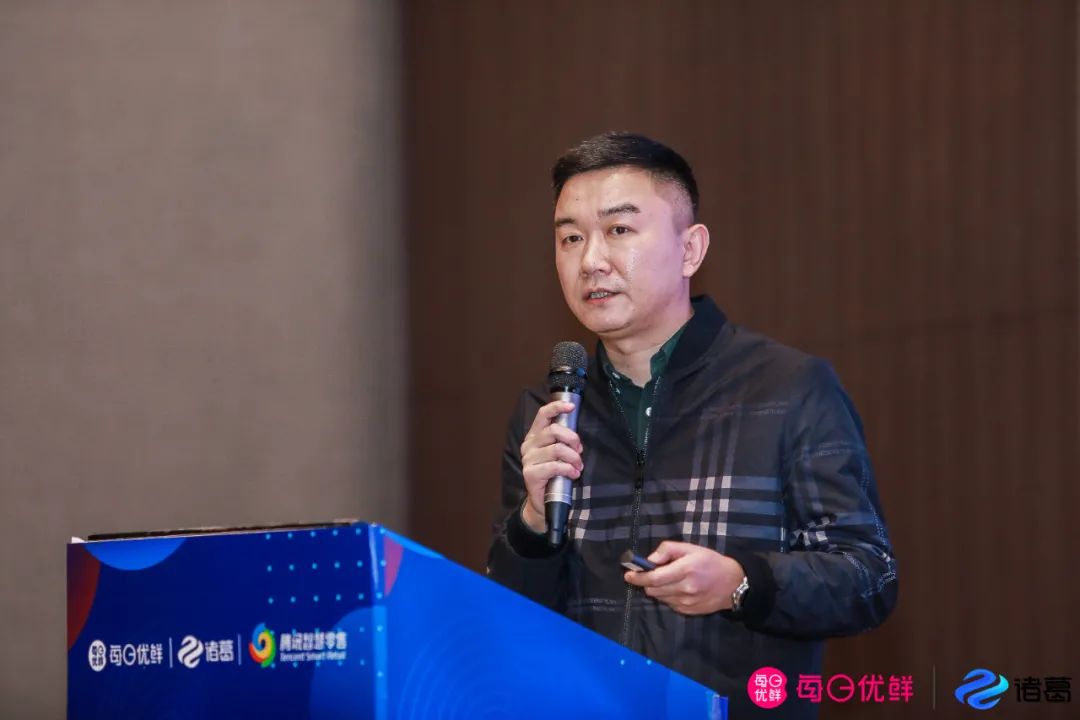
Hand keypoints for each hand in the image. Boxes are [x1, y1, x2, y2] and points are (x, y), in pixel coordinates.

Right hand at [519, 400, 583, 531]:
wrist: (543, 503)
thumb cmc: (554, 475)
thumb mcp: (558, 454)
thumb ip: (563, 441)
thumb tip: (576, 434)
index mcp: (535, 436)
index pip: (543, 414)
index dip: (557, 407)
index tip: (571, 406)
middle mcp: (529, 445)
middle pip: (553, 431)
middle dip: (573, 439)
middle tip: (580, 451)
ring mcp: (528, 459)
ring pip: (557, 449)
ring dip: (573, 458)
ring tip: (578, 467)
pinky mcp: (530, 474)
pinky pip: (554, 466)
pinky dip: (568, 469)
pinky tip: (573, 474)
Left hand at [623, 541, 744, 614]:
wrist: (734, 584)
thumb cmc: (711, 562)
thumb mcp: (691, 548)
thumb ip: (668, 550)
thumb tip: (650, 560)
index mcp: (685, 570)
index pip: (654, 578)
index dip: (638, 577)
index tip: (628, 574)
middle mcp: (685, 589)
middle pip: (653, 590)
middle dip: (646, 582)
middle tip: (647, 574)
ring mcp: (687, 603)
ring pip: (659, 598)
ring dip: (656, 589)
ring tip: (667, 579)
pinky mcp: (689, 611)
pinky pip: (669, 604)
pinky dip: (667, 596)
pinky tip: (676, 588)